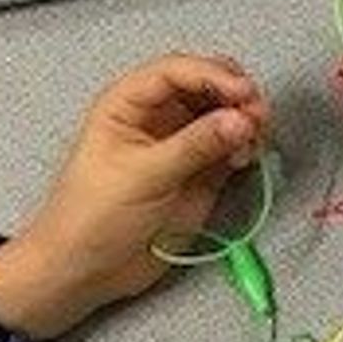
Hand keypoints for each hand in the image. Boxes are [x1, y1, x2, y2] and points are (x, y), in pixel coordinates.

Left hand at [0, 55, 271, 337]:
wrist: (87, 271)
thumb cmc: (93, 217)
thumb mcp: (142, 176)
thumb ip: (194, 145)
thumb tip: (241, 119)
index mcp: (128, 104)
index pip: (177, 70)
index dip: (212, 75)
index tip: (243, 93)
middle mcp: (158, 116)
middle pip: (208, 84)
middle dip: (236, 93)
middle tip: (255, 113)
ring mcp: (182, 143)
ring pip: (226, 112)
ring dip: (247, 120)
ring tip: (253, 141)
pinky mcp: (202, 170)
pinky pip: (234, 145)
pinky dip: (247, 145)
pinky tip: (246, 159)